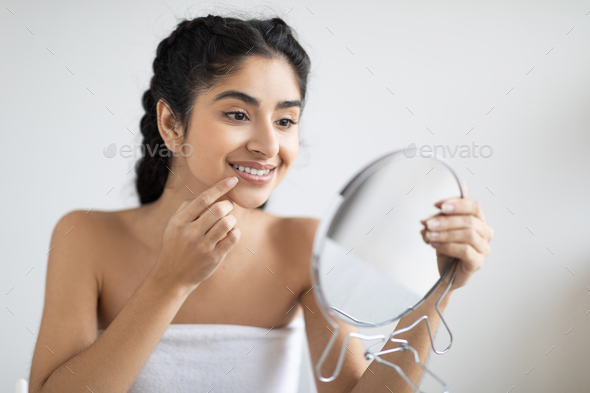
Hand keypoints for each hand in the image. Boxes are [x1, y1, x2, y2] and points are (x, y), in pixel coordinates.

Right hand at [150, 176, 241, 290]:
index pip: (203, 199)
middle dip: (228, 205)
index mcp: (180, 222)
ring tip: (228, 222)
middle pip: (218, 209)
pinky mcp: (214, 257)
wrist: (172, 276)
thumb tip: (206, 194)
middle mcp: (190, 233)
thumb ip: (186, 208)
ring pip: (228, 222)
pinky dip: (235, 232)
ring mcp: (203, 246)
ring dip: (232, 219)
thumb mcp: (173, 227)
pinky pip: (233, 237)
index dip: (220, 187)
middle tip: (227, 208)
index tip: (232, 180)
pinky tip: (230, 233)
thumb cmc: (176, 247)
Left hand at [420, 180, 493, 290]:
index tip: (438, 205)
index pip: (474, 206)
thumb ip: (449, 208)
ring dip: (445, 233)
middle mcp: (485, 233)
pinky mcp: (477, 263)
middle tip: (428, 222)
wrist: (444, 272)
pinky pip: (465, 251)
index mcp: (479, 220)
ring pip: (467, 235)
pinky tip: (434, 245)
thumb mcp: (443, 225)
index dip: (457, 203)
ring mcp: (483, 249)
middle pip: (469, 220)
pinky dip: (447, 245)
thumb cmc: (446, 247)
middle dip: (446, 220)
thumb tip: (462, 183)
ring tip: (429, 234)